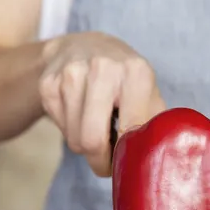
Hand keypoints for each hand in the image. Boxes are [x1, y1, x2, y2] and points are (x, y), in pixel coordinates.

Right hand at [39, 32, 165, 175]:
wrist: (83, 46)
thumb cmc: (124, 78)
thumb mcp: (148, 91)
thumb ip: (156, 123)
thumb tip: (161, 158)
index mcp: (134, 72)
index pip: (129, 129)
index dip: (125, 156)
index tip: (125, 163)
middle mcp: (101, 68)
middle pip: (92, 140)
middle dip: (99, 161)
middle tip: (106, 164)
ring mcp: (71, 74)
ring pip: (74, 139)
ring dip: (85, 146)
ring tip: (96, 130)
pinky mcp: (49, 84)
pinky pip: (60, 129)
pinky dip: (71, 131)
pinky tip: (80, 115)